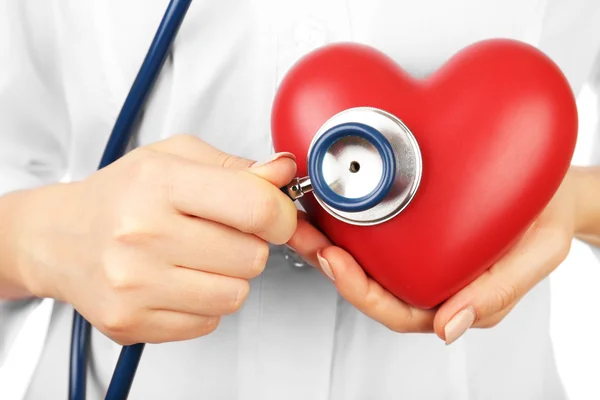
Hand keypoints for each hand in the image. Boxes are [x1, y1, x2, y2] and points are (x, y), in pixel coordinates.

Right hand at [8, 134, 297, 344]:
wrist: (60, 238)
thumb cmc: (120, 195)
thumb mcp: (175, 157)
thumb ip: (235, 166)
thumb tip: (284, 174)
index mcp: (160, 183)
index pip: (255, 207)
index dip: (281, 214)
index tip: (276, 216)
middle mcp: (143, 234)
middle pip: (252, 257)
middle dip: (250, 245)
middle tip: (221, 234)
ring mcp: (134, 284)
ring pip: (235, 295)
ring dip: (229, 277)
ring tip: (198, 258)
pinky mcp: (130, 322)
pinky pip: (207, 322)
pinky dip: (204, 303)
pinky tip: (178, 281)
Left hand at [288, 168, 581, 341]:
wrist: (549, 188)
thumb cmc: (544, 223)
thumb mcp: (536, 256)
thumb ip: (497, 293)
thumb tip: (449, 327)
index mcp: (449, 297)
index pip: (394, 309)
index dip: (358, 290)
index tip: (333, 260)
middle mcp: (426, 279)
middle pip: (368, 283)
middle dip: (328, 261)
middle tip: (302, 234)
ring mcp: (416, 254)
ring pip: (365, 258)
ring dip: (329, 238)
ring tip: (303, 216)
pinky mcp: (412, 226)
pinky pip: (375, 230)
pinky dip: (347, 218)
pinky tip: (329, 200)